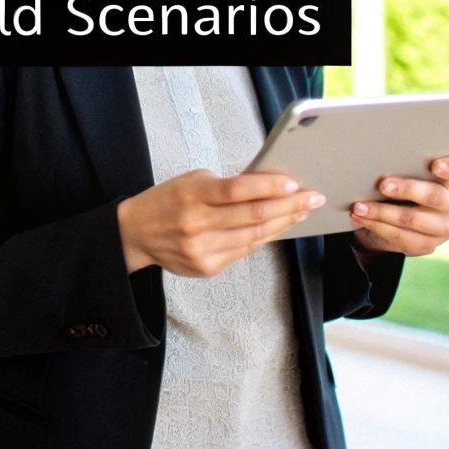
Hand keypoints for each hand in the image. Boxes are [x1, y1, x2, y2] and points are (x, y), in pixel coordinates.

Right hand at [118, 169, 324, 277]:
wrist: (135, 233)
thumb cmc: (168, 200)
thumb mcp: (192, 181)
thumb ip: (226, 185)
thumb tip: (268, 186)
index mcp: (192, 195)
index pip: (238, 190)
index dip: (269, 187)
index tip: (295, 183)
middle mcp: (197, 224)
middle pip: (253, 216)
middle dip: (289, 206)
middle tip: (313, 198)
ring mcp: (202, 250)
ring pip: (254, 237)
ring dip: (283, 224)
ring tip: (302, 212)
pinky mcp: (207, 268)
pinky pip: (244, 251)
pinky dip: (264, 238)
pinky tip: (279, 227)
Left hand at [348, 157, 448, 256]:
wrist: (400, 213)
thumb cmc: (408, 178)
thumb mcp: (412, 168)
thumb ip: (409, 162)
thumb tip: (381, 154)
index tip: (435, 165)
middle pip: (436, 197)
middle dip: (408, 190)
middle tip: (383, 185)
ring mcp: (445, 227)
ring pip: (414, 220)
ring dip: (383, 213)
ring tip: (359, 206)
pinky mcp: (428, 244)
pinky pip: (402, 238)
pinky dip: (377, 226)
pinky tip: (360, 218)